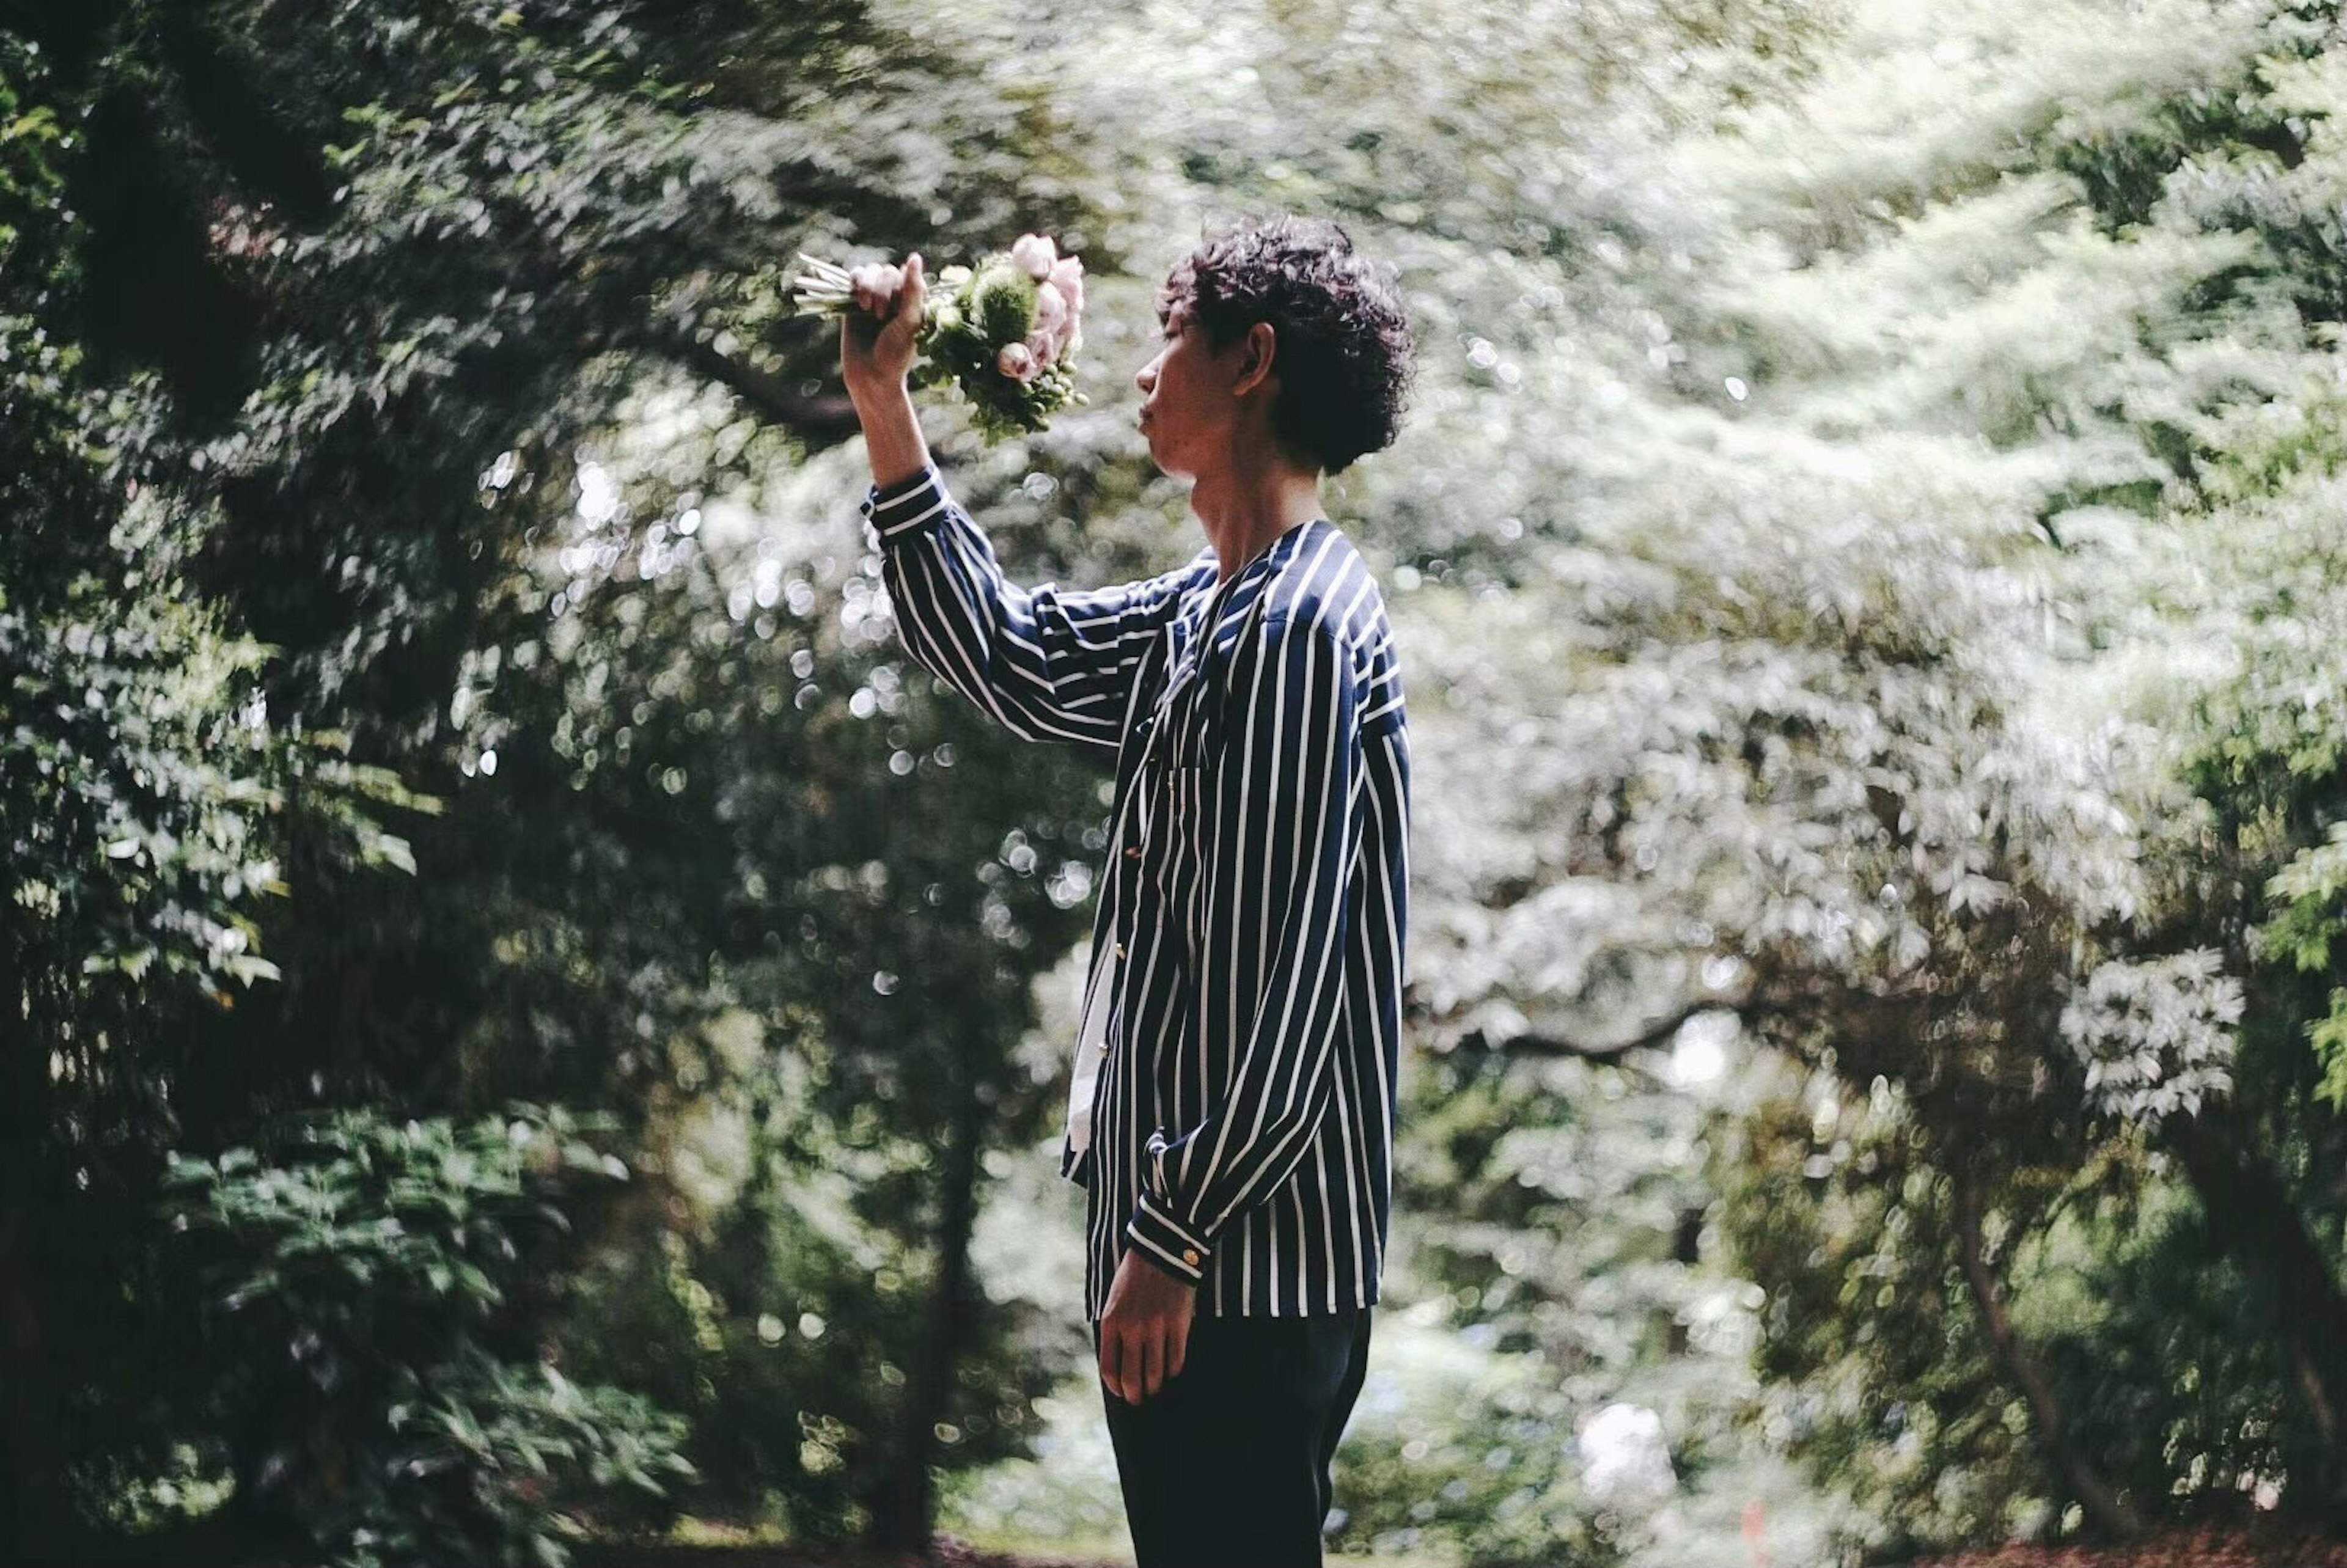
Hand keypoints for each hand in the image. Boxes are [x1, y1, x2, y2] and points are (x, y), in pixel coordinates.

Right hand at [840, 251, 925, 406]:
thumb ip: (913, 289)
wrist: (870, 375)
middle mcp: (894, 296)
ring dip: (869, 286)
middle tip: (881, 316)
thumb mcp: (910, 321)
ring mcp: (874, 297)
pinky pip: (856, 275)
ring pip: (871, 270)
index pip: (907, 274)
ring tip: (868, 309)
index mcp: (913, 300)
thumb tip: (914, 256)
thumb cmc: (895, 353)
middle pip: (887, 271)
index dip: (900, 287)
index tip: (898, 310)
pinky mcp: (854, 300)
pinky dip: (856, 282)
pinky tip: (858, 300)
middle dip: (882, 290)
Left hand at [1097, 1247, 1196, 1405]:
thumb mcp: (1114, 1301)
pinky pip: (1176, 1360)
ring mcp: (1157, 1327)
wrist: (1161, 1251)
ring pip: (1155, 1374)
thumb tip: (1118, 1365)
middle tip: (1139, 1399)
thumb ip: (1114, 1331)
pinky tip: (1171, 1370)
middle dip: (1135, 1396)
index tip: (1121, 1392)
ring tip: (1156, 1389)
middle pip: (1131, 1378)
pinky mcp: (1179, 1324)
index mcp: (1112, 1322)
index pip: (1109, 1369)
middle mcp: (1132, 1328)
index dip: (1115, 1387)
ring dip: (1155, 1387)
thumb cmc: (1134, 1278)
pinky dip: (1173, 1371)